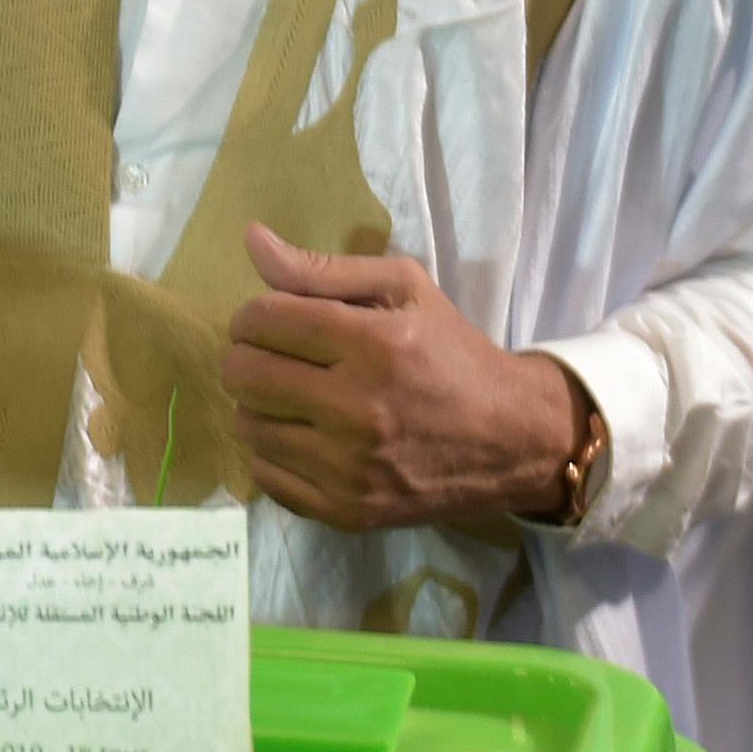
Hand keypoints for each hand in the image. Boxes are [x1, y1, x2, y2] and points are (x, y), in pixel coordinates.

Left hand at [222, 224, 586, 531]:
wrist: (509, 439)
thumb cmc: (452, 353)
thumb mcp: (404, 289)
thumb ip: (323, 268)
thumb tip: (251, 240)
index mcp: (374, 344)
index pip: (264, 320)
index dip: (253, 315)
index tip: (271, 321)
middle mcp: (358, 409)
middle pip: (243, 375)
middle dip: (246, 356)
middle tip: (275, 358)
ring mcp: (350, 468)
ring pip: (248, 427)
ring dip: (258, 406)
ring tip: (292, 397)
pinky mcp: (346, 511)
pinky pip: (266, 476)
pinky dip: (273, 452)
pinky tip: (305, 436)